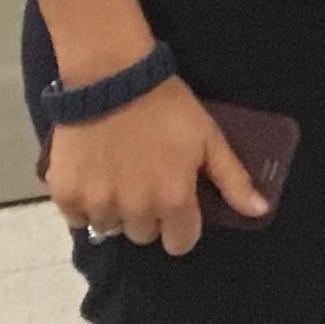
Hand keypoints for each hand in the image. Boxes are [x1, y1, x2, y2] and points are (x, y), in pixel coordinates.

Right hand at [43, 77, 261, 254]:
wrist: (113, 80)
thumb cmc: (169, 109)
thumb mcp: (210, 140)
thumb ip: (233, 180)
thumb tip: (260, 212)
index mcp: (172, 200)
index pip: (179, 243)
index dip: (182, 228)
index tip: (179, 208)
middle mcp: (134, 210)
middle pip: (144, 235)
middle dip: (149, 216)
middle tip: (148, 183)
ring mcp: (96, 203)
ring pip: (109, 227)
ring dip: (116, 211)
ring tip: (120, 178)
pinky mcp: (64, 193)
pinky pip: (75, 218)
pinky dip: (83, 204)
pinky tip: (94, 178)